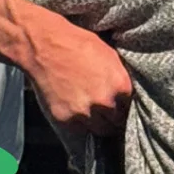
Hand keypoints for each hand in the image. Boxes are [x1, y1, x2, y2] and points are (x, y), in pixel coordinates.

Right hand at [27, 18, 132, 139]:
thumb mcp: (109, 55)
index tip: (117, 104)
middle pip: (117, 122)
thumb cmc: (76, 44)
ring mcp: (84, 113)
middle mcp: (105, 102)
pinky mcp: (65, 119)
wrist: (44, 46)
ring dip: (97, 123)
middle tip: (104, 110)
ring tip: (90, 111)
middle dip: (112, 116)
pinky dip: (78, 122)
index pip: (129, 107)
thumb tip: (125, 92)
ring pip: (100, 129)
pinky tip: (74, 108)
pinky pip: (79, 129)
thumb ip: (119, 77)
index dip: (122, 105)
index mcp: (120, 85)